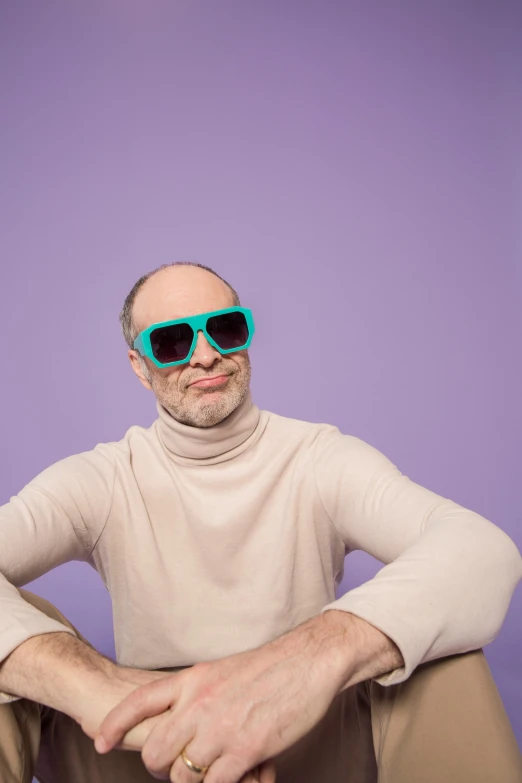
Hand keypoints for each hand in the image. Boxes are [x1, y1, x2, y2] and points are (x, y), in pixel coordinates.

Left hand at [93, 615, 347, 782]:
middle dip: (162, 767)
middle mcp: (199, 703)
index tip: (100, 742)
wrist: (309, 660)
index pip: (139, 701)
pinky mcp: (246, 750)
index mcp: (193, 679)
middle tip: (180, 767)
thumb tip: (182, 723)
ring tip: (214, 772)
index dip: (114, 724)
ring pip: (183, 775)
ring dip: (194, 781)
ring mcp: (220, 728)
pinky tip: (240, 778)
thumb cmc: (271, 666)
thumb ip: (199, 696)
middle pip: (155, 752)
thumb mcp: (223, 671)